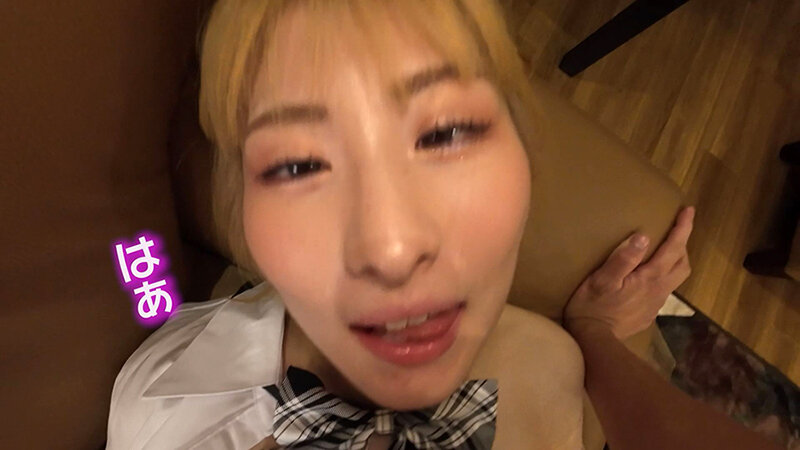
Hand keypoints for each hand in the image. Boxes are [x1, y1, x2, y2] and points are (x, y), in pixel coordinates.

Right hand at [563, 206, 695, 340]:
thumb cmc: (592, 306)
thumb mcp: (602, 279)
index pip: (674, 248)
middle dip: (683, 244)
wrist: (594, 340)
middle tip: (676, 229)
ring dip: (675, 261)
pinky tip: (647, 277)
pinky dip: (663, 276)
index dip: (683, 228)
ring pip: (675, 278)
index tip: (688, 210)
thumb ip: (623, 258)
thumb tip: (643, 236)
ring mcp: (655, 304)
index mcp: (650, 278)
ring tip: (665, 250)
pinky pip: (663, 290)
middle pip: (682, 264)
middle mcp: (659, 290)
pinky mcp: (648, 314)